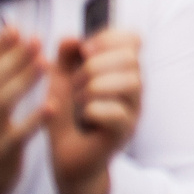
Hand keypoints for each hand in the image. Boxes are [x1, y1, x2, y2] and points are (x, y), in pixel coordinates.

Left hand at [46, 28, 140, 193]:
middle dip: (94, 66)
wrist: (65, 155)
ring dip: (95, 87)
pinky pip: (117, 113)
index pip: (132, 39)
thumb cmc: (66, 115)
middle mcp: (133, 86)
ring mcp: (133, 109)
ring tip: (78, 100)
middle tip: (75, 83)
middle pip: (130, 58)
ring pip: (130, 82)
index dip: (108, 38)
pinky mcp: (124, 132)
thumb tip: (72, 38)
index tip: (83, 50)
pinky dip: (94, 110)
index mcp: (121, 69)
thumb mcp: (59, 80)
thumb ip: (65, 57)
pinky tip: (84, 116)